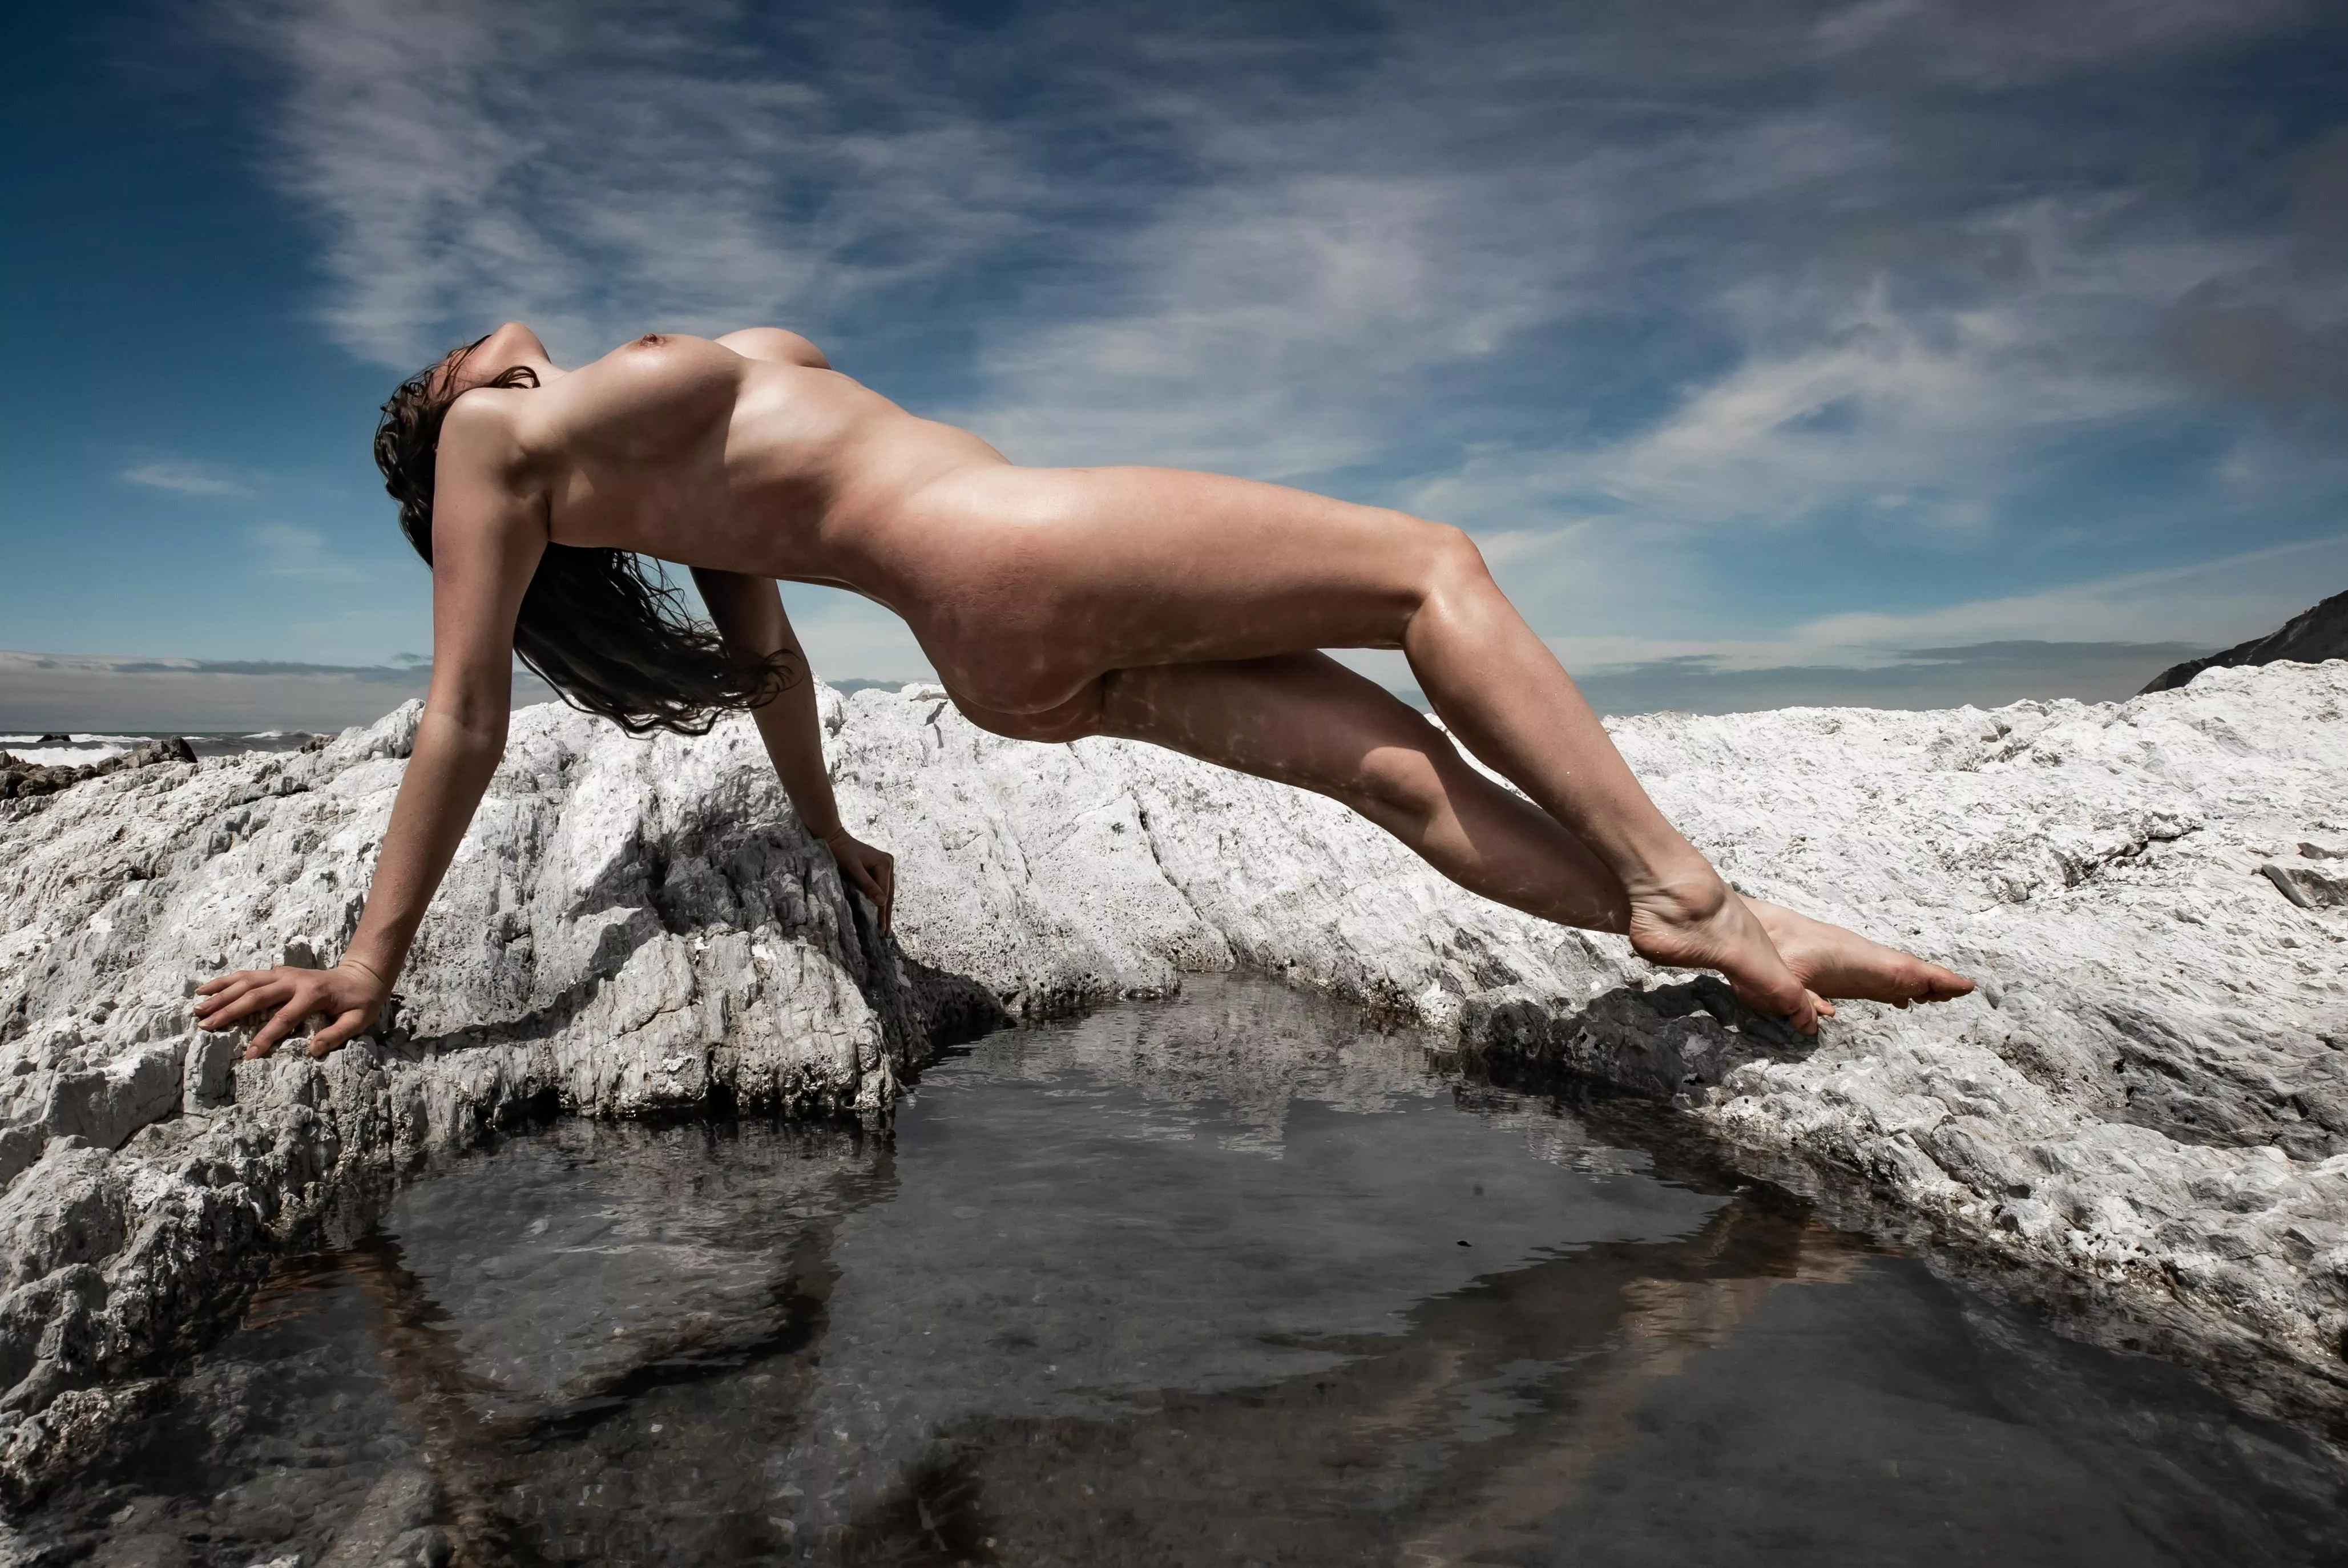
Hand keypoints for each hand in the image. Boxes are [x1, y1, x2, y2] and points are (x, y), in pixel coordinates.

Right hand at [193, 960, 390, 1059]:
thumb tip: (312, 1050)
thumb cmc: (360, 1002)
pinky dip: (225, 981)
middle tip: (205, 1026)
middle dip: (229, 1012)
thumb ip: (337, 1035)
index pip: (283, 1019)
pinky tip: (205, 989)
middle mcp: (293, 981)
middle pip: (256, 996)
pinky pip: (246, 975)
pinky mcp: (277, 972)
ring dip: (220, 994)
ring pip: (246, 982)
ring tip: (197, 1008)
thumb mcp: (358, 1020)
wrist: (362, 975)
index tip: (249, 1055)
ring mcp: (283, 973)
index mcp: (312, 995)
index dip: (265, 1038)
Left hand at [819, 827, 894, 932]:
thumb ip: (867, 885)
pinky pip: (882, 887)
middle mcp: (888, 863)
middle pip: (889, 894)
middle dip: (886, 913)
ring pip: (887, 892)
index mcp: (884, 864)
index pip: (884, 893)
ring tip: (884, 926)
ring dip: (885, 908)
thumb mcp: (853, 869)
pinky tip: (880, 910)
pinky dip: (880, 899)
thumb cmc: (840, 852)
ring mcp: (885, 865)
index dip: (882, 912)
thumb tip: (882, 903)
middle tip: (885, 933)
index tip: (881, 929)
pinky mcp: (879, 867)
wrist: (833, 837)